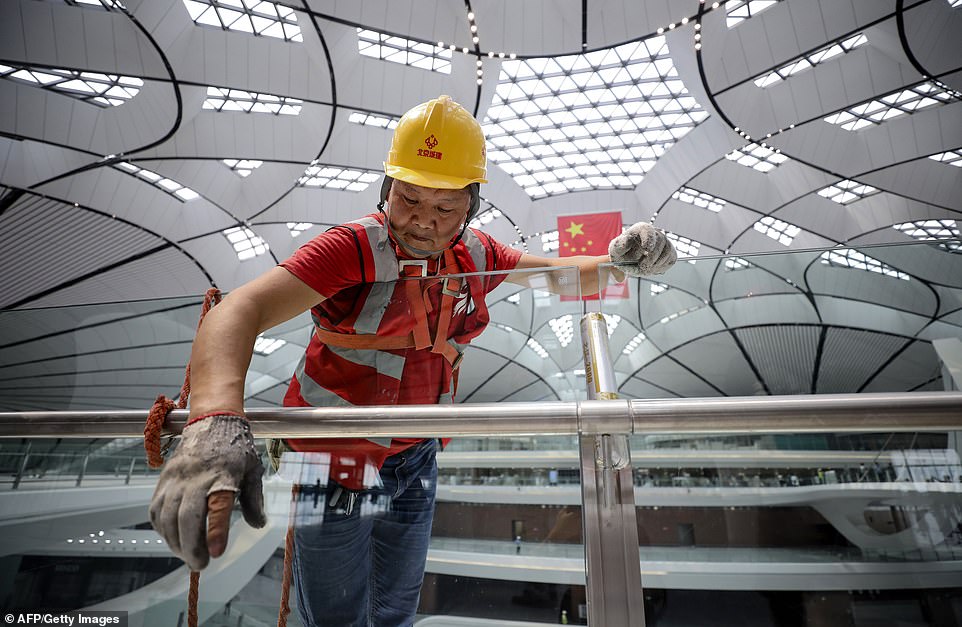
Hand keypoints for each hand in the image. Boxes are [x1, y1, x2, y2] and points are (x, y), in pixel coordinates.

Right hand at [149, 414, 265, 570]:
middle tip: (201, 565)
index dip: (216, 531)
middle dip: (191, 546)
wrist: (212, 420)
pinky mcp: (163, 479)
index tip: (216, 553)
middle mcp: (196, 477)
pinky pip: (155, 510)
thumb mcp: (253, 470)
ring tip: (188, 555)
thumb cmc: (235, 447)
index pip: (218, 507)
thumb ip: (255, 499)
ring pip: (167, 517)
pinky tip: (172, 538)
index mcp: (224, 475)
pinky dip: (161, 529)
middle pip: (187, 517)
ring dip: (175, 542)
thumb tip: (259, 524)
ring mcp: (176, 478)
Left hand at [608, 222, 676, 275]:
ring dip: (656, 263)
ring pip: (667, 251)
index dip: (649, 238)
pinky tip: (652, 268)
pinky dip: (661, 267)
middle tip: (642, 266)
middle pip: (660, 241)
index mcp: (640, 229)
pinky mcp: (670, 252)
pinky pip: (671, 259)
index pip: (648, 229)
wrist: (628, 261)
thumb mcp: (616, 249)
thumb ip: (620, 246)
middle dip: (651, 257)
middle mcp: (654, 233)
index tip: (646, 249)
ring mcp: (664, 242)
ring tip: (645, 269)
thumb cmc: (622, 253)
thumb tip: (626, 241)